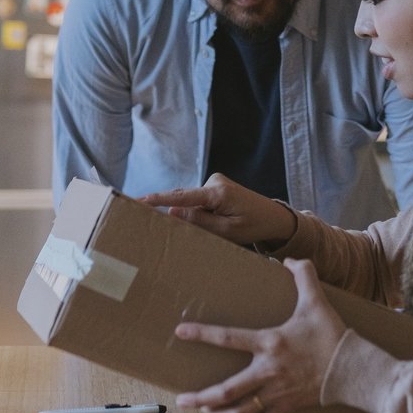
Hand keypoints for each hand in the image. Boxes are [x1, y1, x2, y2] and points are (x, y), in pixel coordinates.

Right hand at [142, 173, 295, 248]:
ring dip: (197, 217)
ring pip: (192, 203)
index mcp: (218, 193)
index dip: (158, 200)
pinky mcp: (215, 186)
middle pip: (185, 200)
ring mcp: (215, 182)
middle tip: (169, 224)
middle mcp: (214, 182)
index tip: (139, 200)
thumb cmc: (253, 226)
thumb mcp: (226, 231)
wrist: (273, 216)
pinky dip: (201, 213)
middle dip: (176, 213)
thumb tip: (172, 212)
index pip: (182, 197)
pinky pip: (199, 201)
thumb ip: (199, 221)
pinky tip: (218, 222)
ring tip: (219, 227)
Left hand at [174, 260, 346, 412]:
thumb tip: (291, 259)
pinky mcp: (289, 407)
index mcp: (270, 343)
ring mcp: (278, 393)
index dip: (202, 334)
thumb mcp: (317, 302)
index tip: (180, 332)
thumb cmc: (332, 335)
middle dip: (201, 398)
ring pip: (241, 412)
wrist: (355, 369)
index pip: (228, 337)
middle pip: (227, 390)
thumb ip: (304, 276)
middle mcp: (268, 371)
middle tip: (182, 401)